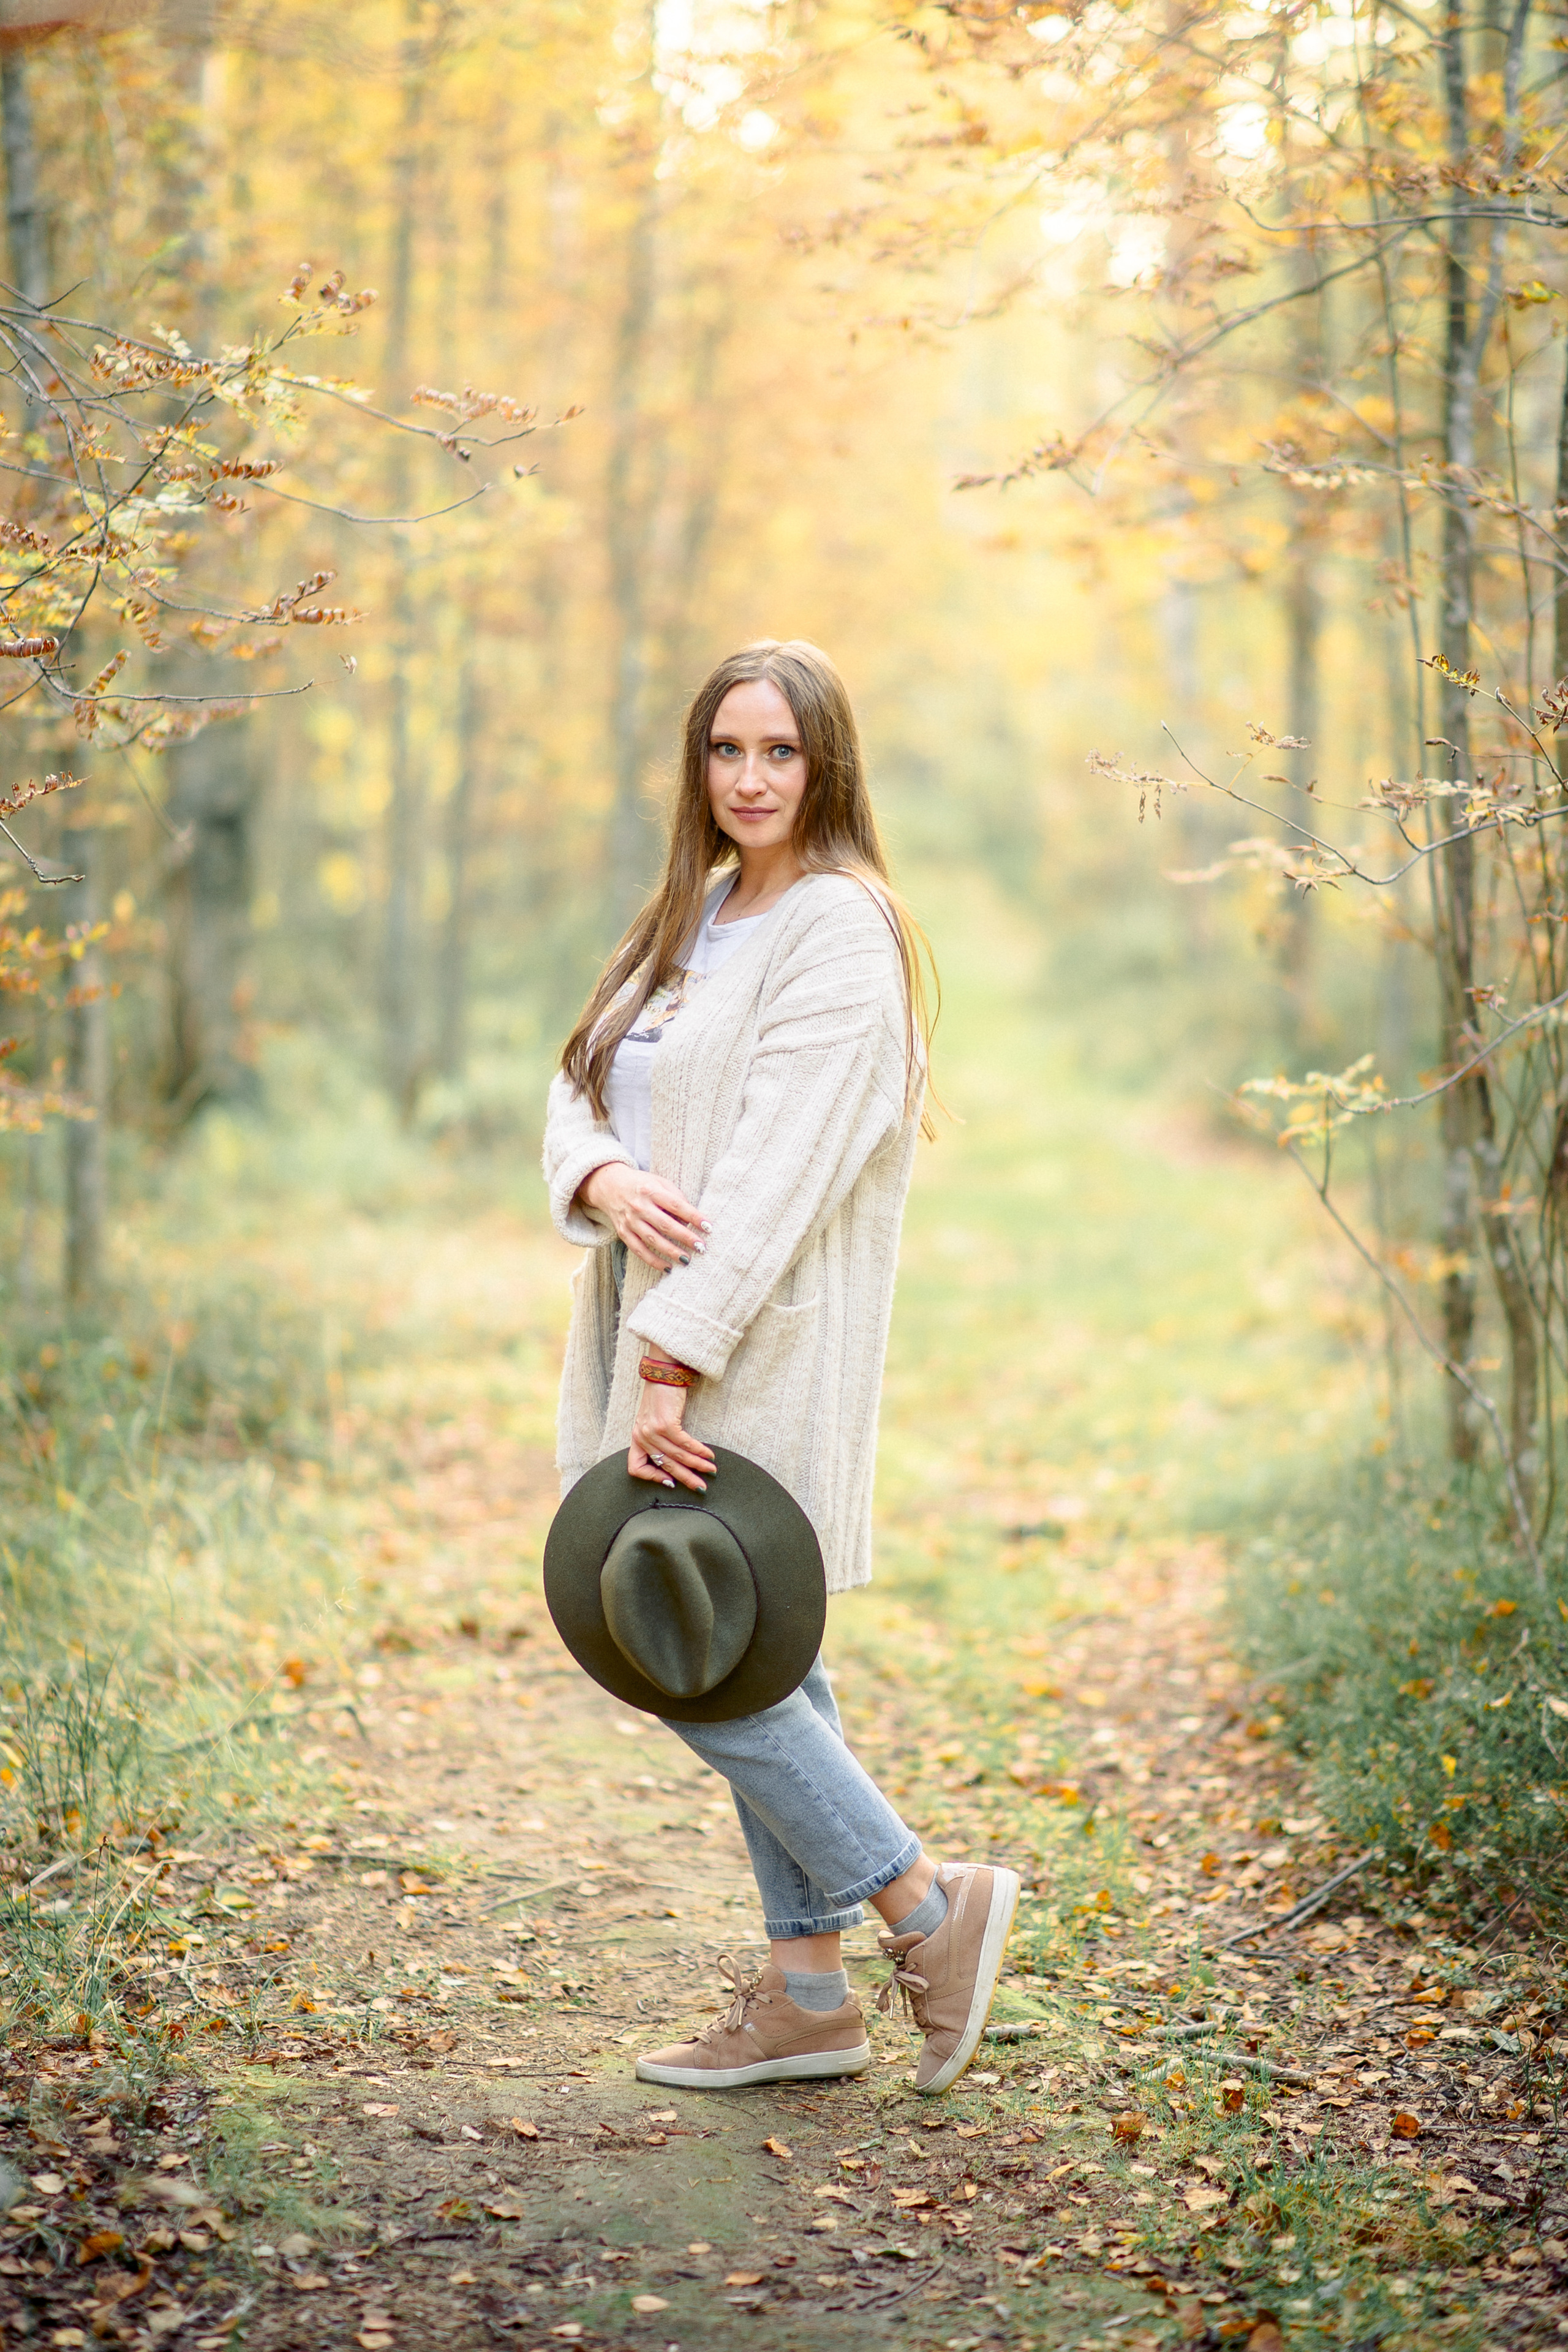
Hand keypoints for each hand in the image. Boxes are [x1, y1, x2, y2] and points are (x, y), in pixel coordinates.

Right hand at [578, 1162, 708, 1270]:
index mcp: (651, 1191)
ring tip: (687, 1259)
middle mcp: (639, 1206)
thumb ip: (675, 1196)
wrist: (609, 1186)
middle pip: (665, 1224)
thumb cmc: (642, 1184)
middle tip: (702, 1247)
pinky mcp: (623, 1232)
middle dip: (685, 1237)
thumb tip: (691, 1219)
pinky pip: (639, 1250)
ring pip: (652, 1240)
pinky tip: (667, 1267)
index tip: (708, 1226)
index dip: (693, 1216)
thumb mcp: (659, 1182)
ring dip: (671, 1252)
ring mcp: (630, 1221)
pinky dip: (653, 1260)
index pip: (676, 1205)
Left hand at [630, 1365, 716, 1491]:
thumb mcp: (651, 1421)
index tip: (670, 1482)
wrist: (663, 1374)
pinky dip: (699, 1451)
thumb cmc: (660, 1397)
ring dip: (698, 1465)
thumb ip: (656, 1440)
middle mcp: (642, 1437)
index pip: (636, 1467)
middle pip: (664, 1465)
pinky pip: (685, 1444)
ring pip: (678, 1456)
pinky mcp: (666, 1424)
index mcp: (636, 1438)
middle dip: (686, 1478)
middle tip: (700, 1487)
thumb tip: (675, 1461)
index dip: (652, 1478)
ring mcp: (653, 1431)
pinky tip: (709, 1454)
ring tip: (711, 1470)